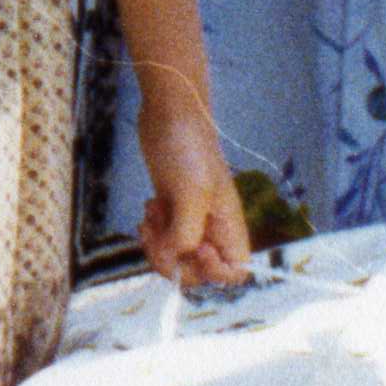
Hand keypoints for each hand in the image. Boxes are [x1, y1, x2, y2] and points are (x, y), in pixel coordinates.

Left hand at [133, 98, 256, 288]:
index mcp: (229, 226)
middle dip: (173, 260)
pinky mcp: (171, 208)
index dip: (214, 273)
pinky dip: (152, 231)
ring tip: (150, 219)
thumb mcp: (191, 194)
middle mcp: (212, 227)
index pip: (235, 271)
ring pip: (175, 255)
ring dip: (158, 245)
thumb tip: (171, 260)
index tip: (194, 250)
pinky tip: (150, 207)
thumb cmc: (188, 148)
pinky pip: (161, 237)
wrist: (170, 112)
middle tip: (157, 237)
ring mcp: (190, 218)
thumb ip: (185, 234)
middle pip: (198, 270)